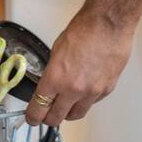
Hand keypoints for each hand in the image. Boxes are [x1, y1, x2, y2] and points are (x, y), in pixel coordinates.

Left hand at [24, 9, 134, 127]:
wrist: (109, 23)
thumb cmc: (85, 30)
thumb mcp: (57, 50)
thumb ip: (53, 71)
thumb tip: (51, 84)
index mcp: (56, 78)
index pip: (39, 108)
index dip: (33, 116)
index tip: (32, 117)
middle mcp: (73, 90)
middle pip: (56, 118)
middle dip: (48, 118)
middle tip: (46, 115)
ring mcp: (92, 92)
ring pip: (75, 115)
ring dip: (68, 113)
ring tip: (66, 106)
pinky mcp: (106, 90)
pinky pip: (92, 103)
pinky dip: (86, 101)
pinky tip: (84, 90)